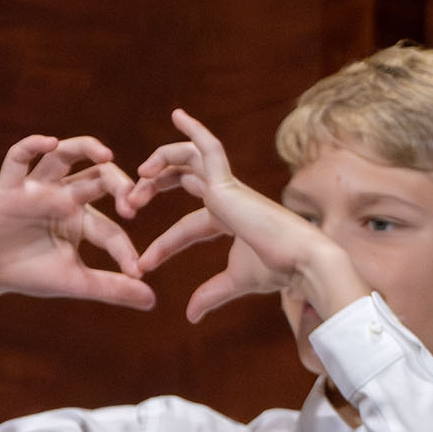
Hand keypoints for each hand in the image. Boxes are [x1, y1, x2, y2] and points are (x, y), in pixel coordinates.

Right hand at [0, 136, 150, 323]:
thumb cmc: (29, 273)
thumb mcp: (74, 282)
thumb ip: (112, 288)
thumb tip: (152, 300)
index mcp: (82, 219)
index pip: (112, 228)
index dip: (124, 248)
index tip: (137, 270)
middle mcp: (64, 196)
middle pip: (99, 177)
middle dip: (119, 185)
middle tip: (133, 203)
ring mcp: (38, 188)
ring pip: (65, 156)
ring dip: (86, 148)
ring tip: (106, 154)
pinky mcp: (9, 186)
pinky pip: (19, 158)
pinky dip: (32, 145)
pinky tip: (49, 142)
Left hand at [124, 111, 368, 324]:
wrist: (301, 261)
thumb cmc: (278, 270)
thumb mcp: (235, 282)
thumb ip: (210, 294)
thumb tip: (190, 316)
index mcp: (231, 219)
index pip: (189, 226)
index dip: (164, 244)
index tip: (143, 263)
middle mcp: (228, 197)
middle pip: (185, 178)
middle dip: (155, 186)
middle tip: (131, 203)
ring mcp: (229, 185)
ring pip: (189, 159)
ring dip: (161, 163)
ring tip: (139, 175)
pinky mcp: (229, 180)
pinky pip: (208, 147)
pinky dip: (193, 130)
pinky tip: (177, 115)